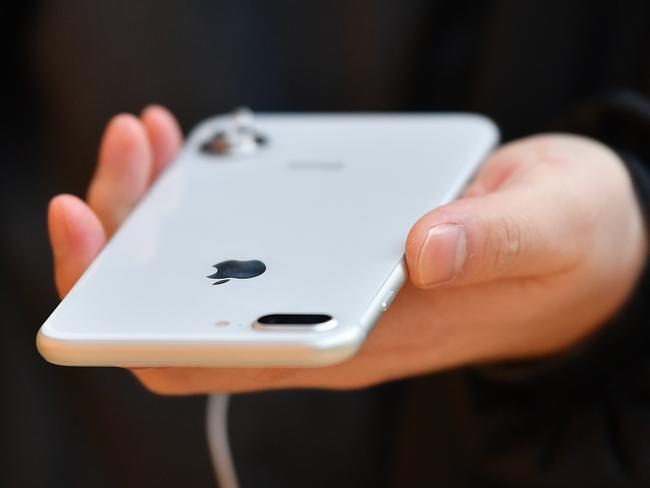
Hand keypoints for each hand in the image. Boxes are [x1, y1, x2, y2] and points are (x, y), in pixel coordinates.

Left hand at [48, 109, 646, 393]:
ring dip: (156, 208)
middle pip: (176, 312)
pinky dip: (203, 191)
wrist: (578, 255)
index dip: (123, 311)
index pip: (204, 356)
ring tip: (150, 135)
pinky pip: (240, 238)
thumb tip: (424, 249)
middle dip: (124, 237)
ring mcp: (319, 288)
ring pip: (198, 274)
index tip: (94, 227)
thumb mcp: (548, 232)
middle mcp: (321, 325)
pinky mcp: (329, 253)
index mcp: (359, 340)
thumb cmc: (564, 250)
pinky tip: (202, 144)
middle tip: (125, 152)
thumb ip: (493, 244)